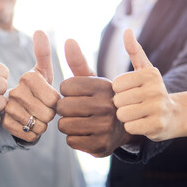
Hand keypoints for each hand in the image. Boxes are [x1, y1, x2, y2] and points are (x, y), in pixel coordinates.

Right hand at [2, 31, 59, 142]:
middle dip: (49, 115)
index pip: (54, 99)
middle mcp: (12, 91)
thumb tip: (39, 30)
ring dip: (41, 126)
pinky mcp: (1, 125)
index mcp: (26, 77)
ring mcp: (4, 108)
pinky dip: (32, 135)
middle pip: (47, 113)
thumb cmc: (32, 91)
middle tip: (39, 109)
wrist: (12, 113)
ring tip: (33, 118)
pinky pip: (29, 136)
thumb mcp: (39, 72)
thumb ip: (43, 53)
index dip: (55, 102)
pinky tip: (26, 127)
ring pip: (38, 126)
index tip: (46, 97)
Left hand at [57, 39, 130, 156]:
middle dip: (65, 109)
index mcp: (104, 86)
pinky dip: (74, 138)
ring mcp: (105, 127)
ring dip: (68, 124)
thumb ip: (78, 61)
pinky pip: (70, 141)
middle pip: (62, 107)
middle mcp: (107, 105)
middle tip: (76, 110)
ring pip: (64, 125)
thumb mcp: (94, 80)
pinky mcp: (101, 145)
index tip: (78, 95)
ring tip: (80, 121)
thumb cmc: (102, 100)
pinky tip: (85, 134)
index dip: (67, 92)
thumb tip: (68, 40)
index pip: (65, 87)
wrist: (125, 128)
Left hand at [112, 29, 177, 140]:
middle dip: (122, 105)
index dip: (119, 91)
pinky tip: (142, 123)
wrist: (174, 115)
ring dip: (126, 117)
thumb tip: (127, 31)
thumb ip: (134, 50)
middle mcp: (156, 89)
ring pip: (122, 114)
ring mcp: (158, 108)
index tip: (131, 91)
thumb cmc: (152, 90)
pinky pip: (130, 128)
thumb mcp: (145, 69)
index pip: (116, 85)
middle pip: (118, 100)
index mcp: (150, 74)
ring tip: (138, 113)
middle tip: (134, 104)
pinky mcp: (158, 125)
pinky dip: (132, 127)